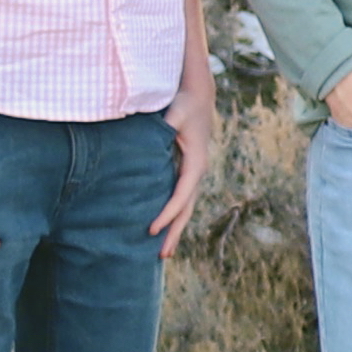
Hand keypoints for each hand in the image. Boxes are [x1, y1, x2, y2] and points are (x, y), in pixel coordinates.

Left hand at [152, 71, 224, 244]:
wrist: (199, 95)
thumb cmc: (186, 102)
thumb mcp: (177, 110)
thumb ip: (167, 123)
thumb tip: (158, 134)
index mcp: (196, 162)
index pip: (181, 195)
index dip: (167, 214)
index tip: (152, 229)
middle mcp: (197, 171)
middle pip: (186, 209)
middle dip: (174, 233)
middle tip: (161, 256)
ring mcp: (193, 173)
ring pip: (185, 207)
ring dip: (174, 229)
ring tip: (163, 253)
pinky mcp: (186, 171)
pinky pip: (180, 199)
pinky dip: (172, 215)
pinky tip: (163, 228)